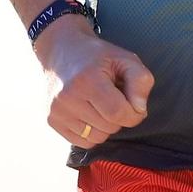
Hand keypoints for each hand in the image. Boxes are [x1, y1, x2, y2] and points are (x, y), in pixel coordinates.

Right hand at [34, 18, 153, 147]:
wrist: (61, 49)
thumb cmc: (97, 56)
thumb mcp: (125, 59)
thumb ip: (140, 81)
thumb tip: (139, 110)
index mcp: (87, 80)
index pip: (118, 113)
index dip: (134, 114)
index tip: (134, 105)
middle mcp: (68, 98)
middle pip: (109, 127)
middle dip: (119, 117)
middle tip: (114, 98)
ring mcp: (57, 111)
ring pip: (96, 138)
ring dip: (105, 126)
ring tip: (101, 105)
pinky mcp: (51, 120)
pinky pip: (82, 142)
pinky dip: (92, 133)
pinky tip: (90, 114)